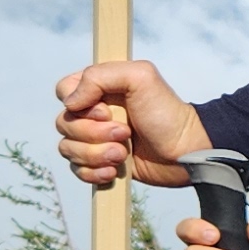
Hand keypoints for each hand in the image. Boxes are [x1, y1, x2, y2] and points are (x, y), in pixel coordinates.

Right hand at [54, 58, 210, 190]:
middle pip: (64, 123)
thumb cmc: (168, 114)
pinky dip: (94, 173)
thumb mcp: (141, 77)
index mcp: (99, 88)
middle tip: (125, 133)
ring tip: (122, 154)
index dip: (79, 105)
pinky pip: (78, 170)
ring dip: (96, 155)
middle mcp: (94, 113)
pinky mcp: (101, 163)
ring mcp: (95, 139)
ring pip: (68, 149)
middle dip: (93, 134)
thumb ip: (100, 76)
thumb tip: (70, 101)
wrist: (185, 153)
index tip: (107, 111)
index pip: (63, 91)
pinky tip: (115, 170)